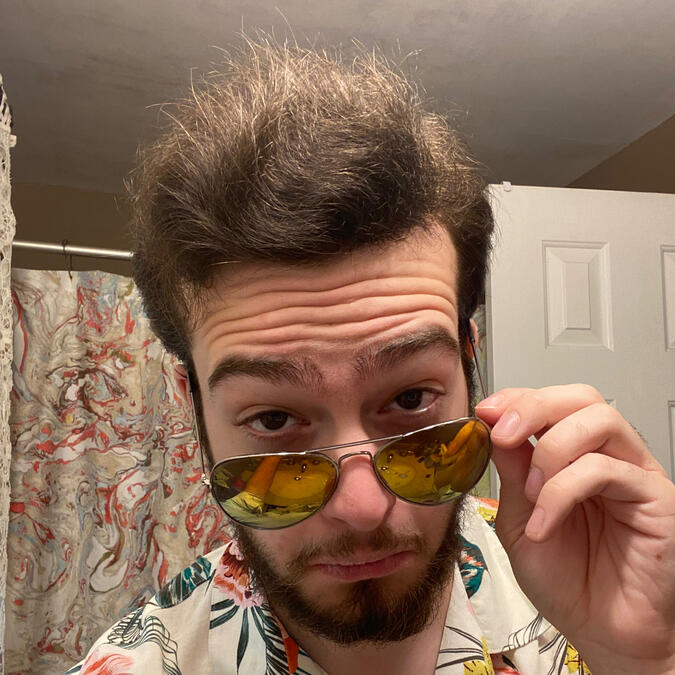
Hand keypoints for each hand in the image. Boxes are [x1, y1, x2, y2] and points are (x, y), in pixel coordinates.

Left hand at [475, 385, 674, 674]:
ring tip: (529, 490)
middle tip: (502, 433)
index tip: (485, 411)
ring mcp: (635, 475)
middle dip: (534, 407)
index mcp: (575, 457)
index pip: (553, 403)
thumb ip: (511, 471)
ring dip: (552, 449)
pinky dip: (563, 491)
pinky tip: (543, 523)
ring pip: (601, 421)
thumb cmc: (564, 581)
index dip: (518, 398)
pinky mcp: (657, 500)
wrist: (597, 634)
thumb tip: (492, 424)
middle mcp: (608, 457)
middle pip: (582, 398)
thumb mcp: (517, 519)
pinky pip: (608, 471)